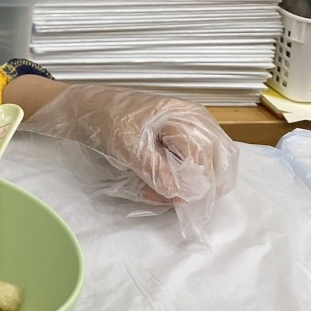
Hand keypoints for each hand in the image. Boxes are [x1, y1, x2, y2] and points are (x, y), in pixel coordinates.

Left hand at [24, 84, 237, 235]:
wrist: (91, 107)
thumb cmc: (108, 122)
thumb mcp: (127, 148)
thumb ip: (155, 170)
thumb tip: (179, 195)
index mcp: (183, 116)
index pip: (204, 157)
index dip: (194, 183)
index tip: (179, 202)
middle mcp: (196, 118)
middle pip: (219, 158)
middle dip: (202, 184)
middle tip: (178, 202)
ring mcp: (194, 125)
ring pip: (215, 160)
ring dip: (197, 181)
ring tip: (170, 194)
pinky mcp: (186, 133)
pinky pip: (201, 157)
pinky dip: (189, 174)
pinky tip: (167, 184)